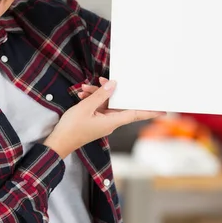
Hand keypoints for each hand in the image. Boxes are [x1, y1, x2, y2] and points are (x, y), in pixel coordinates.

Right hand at [44, 79, 164, 158]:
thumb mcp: (85, 108)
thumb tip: (114, 85)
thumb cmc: (72, 129)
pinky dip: (91, 100)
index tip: (163, 111)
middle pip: (118, 103)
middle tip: (103, 80)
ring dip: (96, 94)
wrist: (58, 142)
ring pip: (106, 103)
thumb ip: (100, 95)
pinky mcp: (95, 120)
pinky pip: (98, 107)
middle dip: (111, 91)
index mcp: (112, 121)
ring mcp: (102, 121)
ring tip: (84, 89)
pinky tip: (82, 94)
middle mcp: (110, 122)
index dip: (150, 112)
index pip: (135, 114)